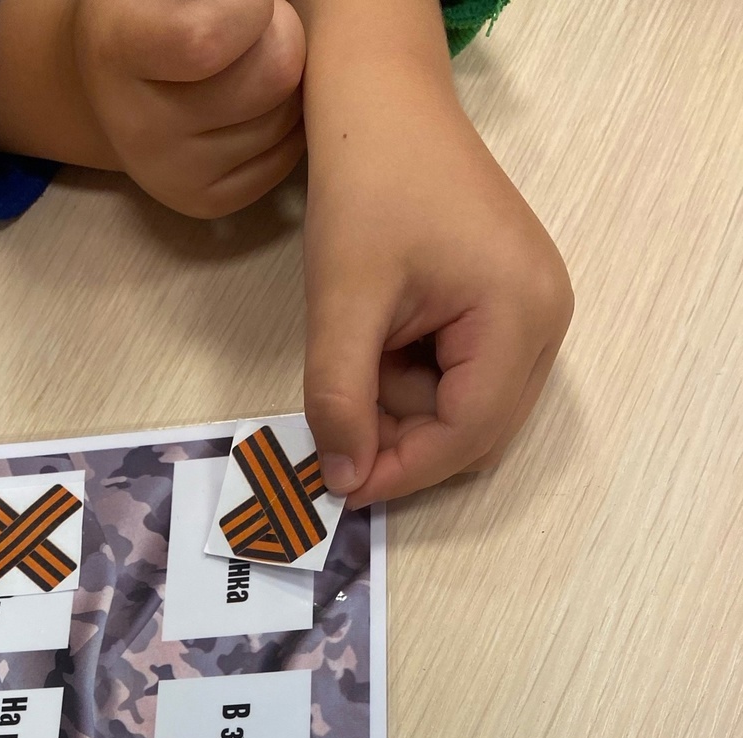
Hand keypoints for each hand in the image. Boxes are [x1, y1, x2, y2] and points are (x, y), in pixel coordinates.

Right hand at [74, 0, 306, 216]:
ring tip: (247, 64)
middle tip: (254, 29)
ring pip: (285, 117)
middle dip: (282, 38)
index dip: (253, 13)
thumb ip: (213, 0)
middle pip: (273, 76)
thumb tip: (264, 15)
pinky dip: (285, 125)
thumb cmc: (151, 10)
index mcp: (119, 49)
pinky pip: (283, 159)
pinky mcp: (202, 202)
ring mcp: (171, 174)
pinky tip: (254, 102)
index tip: (249, 4)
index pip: (208, 40)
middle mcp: (139, 125)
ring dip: (285, 81)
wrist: (110, 83)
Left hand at [300, 7, 572, 505]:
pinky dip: (414, 381)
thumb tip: (344, 479)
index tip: (340, 486)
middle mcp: (547, 320)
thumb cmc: (368, 185)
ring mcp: (534, 311)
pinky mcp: (510, 304)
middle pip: (477, 430)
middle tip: (338, 432)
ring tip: (357, 355)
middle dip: (405, 441)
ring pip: (468, 409)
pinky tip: (379, 342)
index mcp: (521, 314)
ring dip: (405, 409)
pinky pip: (465, 375)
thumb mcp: (343, 301)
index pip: (469, 432)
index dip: (403, 470)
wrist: (384, 104)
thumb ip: (342, 397)